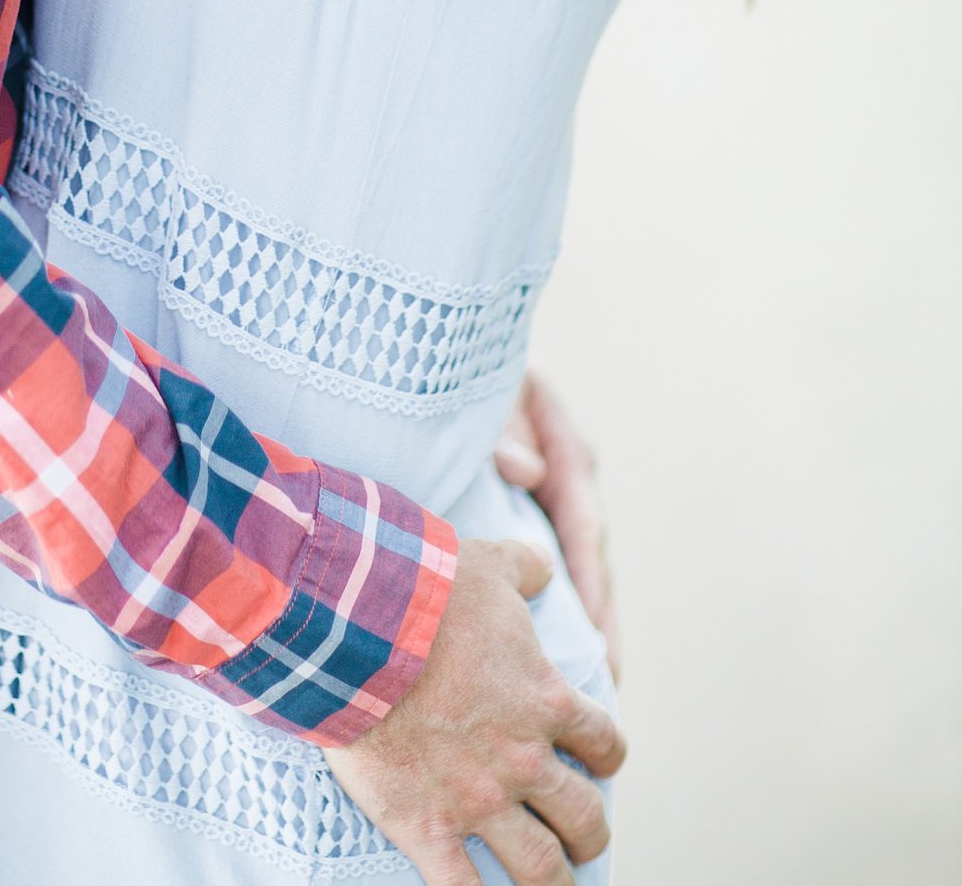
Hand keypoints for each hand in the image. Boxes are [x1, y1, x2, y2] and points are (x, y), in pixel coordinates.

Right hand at [326, 537, 623, 884]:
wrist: (359, 630)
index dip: (606, 754)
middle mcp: (524, 759)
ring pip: (540, 867)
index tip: (596, 760)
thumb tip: (544, 565)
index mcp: (546, 700)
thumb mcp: (488, 565)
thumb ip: (526, 567)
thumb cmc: (427, 591)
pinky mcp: (428, 829)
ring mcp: (478, 801)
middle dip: (589, 832)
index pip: (605, 743)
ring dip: (554, 881)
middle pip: (584, 818)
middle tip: (582, 836)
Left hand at [495, 373, 621, 679]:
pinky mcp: (531, 518)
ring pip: (574, 573)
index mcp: (566, 454)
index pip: (583, 526)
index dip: (592, 583)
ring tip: (592, 687)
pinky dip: (554, 610)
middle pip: (590, 561)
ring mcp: (552, 504)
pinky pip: (547, 571)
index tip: (600, 635)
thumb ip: (505, 432)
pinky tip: (549, 657)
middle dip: (600, 621)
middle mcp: (568, 483)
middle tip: (605, 682)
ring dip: (584, 625)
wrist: (451, 368)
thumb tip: (528, 472)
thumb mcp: (490, 401)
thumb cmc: (468, 380)